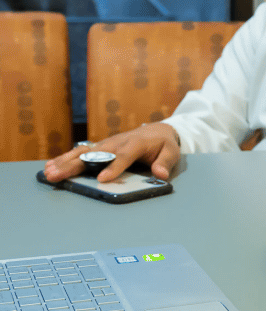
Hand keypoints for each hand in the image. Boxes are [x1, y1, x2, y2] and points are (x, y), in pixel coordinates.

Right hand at [44, 123, 180, 183]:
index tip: (102, 179)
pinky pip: (80, 153)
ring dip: (64, 162)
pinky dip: (65, 159)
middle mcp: (117, 142)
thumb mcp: (171, 152)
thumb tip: (161, 174)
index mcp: (136, 143)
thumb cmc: (163, 144)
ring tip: (48, 173)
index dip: (113, 168)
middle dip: (76, 165)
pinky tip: (50, 166)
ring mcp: (106, 144)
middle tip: (58, 175)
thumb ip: (165, 163)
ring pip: (83, 153)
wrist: (156, 130)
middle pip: (94, 154)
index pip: (124, 156)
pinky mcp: (99, 147)